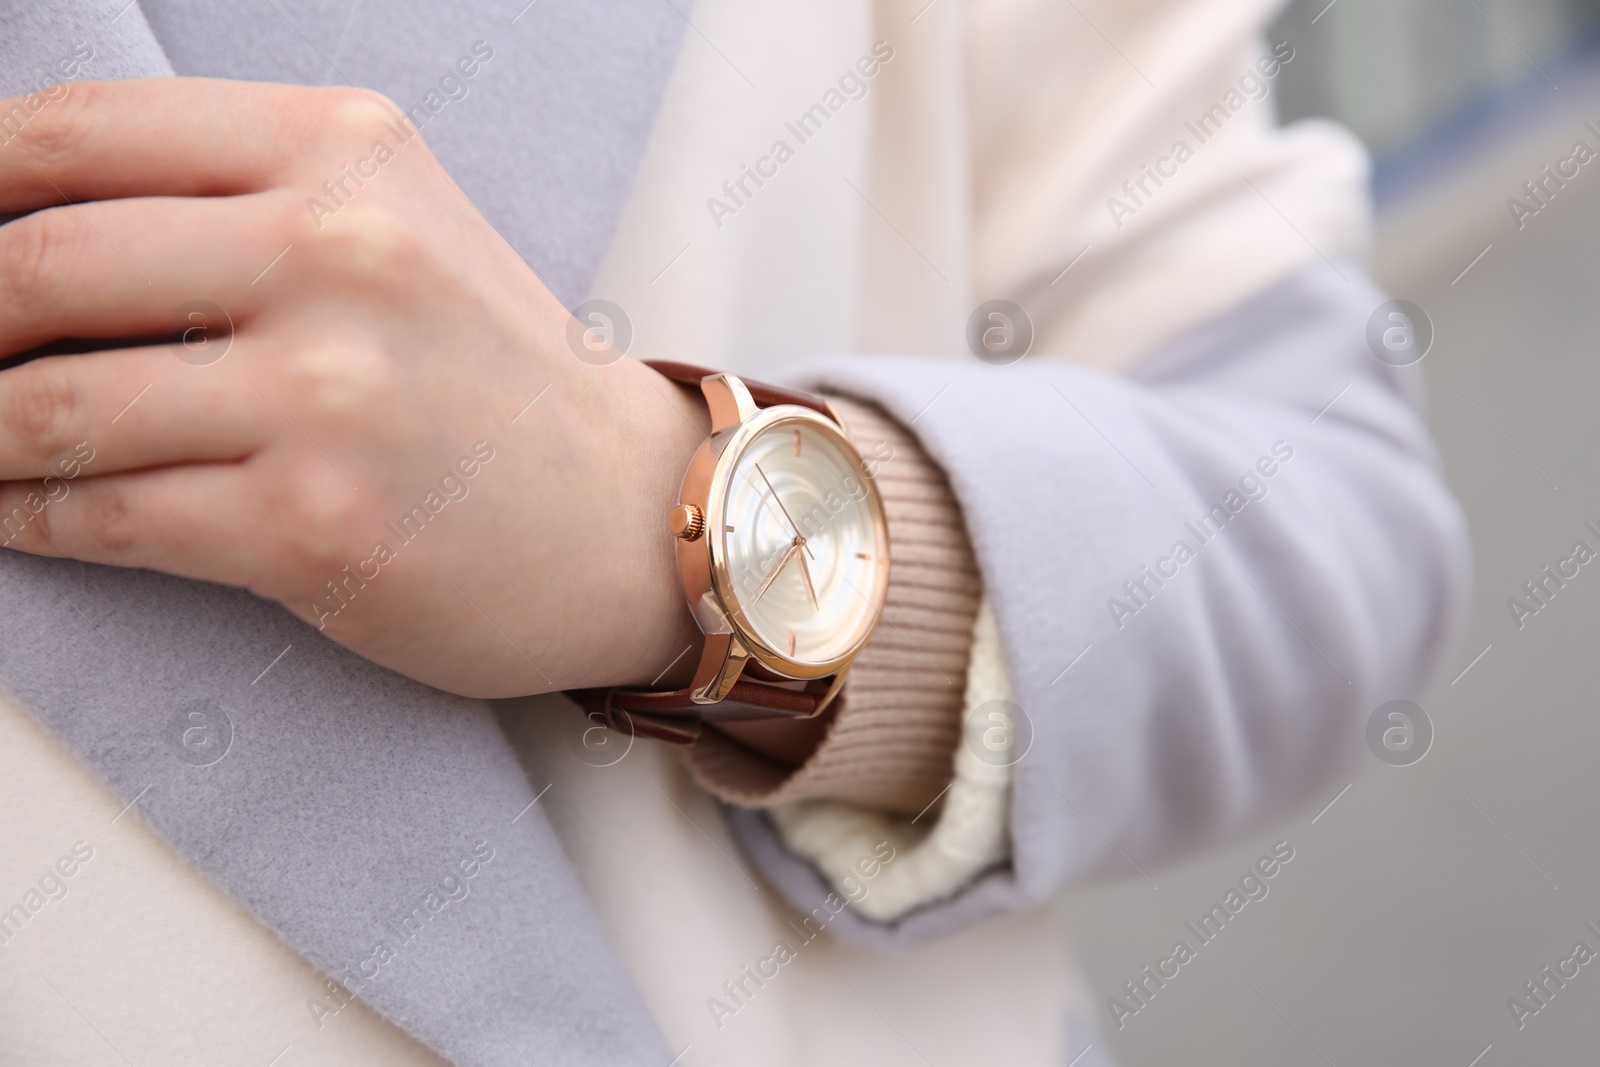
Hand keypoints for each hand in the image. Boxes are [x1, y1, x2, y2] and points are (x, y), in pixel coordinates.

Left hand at [0, 79, 708, 697]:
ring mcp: (330, 398)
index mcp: (346, 153)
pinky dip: (29, 518)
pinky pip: (103, 516)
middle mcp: (341, 257)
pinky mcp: (316, 526)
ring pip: (49, 408)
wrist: (630, 516)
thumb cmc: (496, 376)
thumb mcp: (393, 225)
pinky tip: (21, 509)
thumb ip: (233, 200)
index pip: (76, 133)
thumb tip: (27, 230)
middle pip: (37, 266)